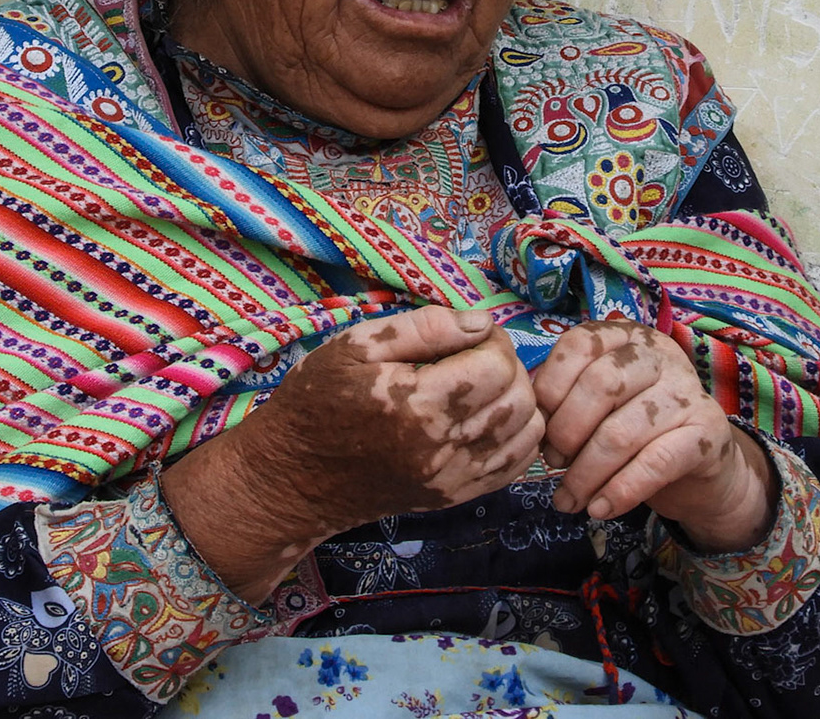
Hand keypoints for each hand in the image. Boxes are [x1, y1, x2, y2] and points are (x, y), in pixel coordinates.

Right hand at [163, 306, 543, 599]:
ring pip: (526, 433)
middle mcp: (442, 449)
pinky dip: (517, 435)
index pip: (497, 367)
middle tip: (476, 357)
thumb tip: (482, 323)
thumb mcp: (355, 346)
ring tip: (482, 386)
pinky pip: (515, 466)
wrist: (293, 476)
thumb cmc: (317, 401)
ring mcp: (452, 479)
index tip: (468, 336)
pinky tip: (488, 417)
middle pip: (519, 399)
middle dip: (509, 367)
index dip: (493, 342)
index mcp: (418, 405)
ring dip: (517, 399)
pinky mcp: (454, 497)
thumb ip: (423, 328)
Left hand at [532, 321, 775, 552]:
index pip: (580, 345)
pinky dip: (619, 491)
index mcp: (626, 337)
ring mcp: (688, 391)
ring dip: (586, 474)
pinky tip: (599, 509)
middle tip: (552, 464)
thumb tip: (530, 422)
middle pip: (601, 385)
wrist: (702, 468)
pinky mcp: (708, 432)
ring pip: (622, 432)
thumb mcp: (601, 406)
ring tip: (568, 500)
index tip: (539, 428)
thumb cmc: (636, 430)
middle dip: (566, 432)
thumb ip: (567, 400)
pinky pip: (656, 463)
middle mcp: (660, 355)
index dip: (550, 388)